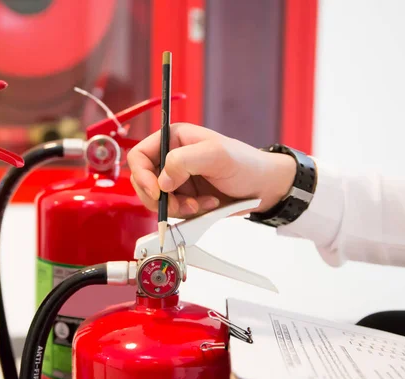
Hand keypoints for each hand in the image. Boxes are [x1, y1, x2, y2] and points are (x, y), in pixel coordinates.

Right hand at [127, 123, 296, 217]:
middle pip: (144, 182)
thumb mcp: (216, 156)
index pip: (139, 155)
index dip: (142, 175)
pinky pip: (171, 211)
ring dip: (176, 208)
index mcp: (173, 139)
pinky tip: (206, 206)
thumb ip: (184, 161)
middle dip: (161, 197)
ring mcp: (176, 179)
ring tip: (200, 205)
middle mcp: (171, 158)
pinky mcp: (183, 197)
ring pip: (156, 200)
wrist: (264, 187)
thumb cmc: (247, 164)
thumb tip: (162, 180)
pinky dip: (186, 214)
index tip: (157, 191)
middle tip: (181, 204)